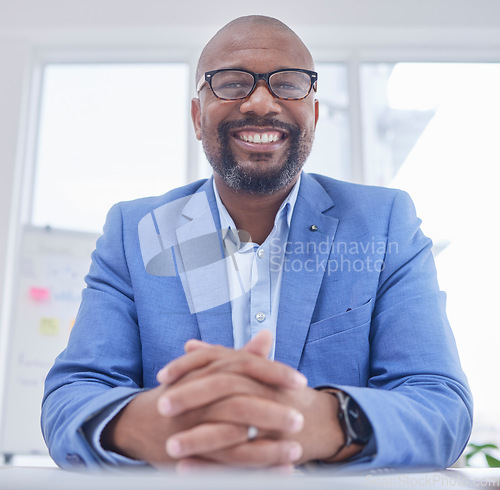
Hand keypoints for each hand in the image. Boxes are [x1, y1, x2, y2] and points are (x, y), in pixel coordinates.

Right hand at [101, 332, 307, 467]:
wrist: (139, 420)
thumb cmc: (182, 391)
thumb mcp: (208, 369)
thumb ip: (241, 355)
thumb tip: (267, 335)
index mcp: (206, 372)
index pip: (243, 367)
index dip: (273, 373)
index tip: (300, 381)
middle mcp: (197, 397)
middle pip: (238, 402)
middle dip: (271, 411)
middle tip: (300, 419)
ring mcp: (191, 426)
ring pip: (231, 436)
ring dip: (265, 446)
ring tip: (295, 452)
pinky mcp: (189, 454)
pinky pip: (222, 465)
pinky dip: (252, 470)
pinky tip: (276, 473)